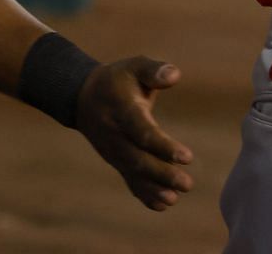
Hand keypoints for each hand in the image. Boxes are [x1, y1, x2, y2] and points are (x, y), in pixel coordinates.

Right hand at [76, 57, 194, 210]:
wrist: (84, 96)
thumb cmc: (118, 79)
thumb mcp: (134, 66)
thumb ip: (154, 70)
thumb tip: (175, 75)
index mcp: (122, 111)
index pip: (142, 132)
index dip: (163, 147)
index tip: (187, 157)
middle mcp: (115, 135)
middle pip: (138, 159)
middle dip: (162, 174)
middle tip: (187, 184)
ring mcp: (113, 150)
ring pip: (133, 173)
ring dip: (154, 188)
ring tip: (175, 198)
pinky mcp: (116, 160)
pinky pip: (128, 179)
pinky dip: (144, 194)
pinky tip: (163, 205)